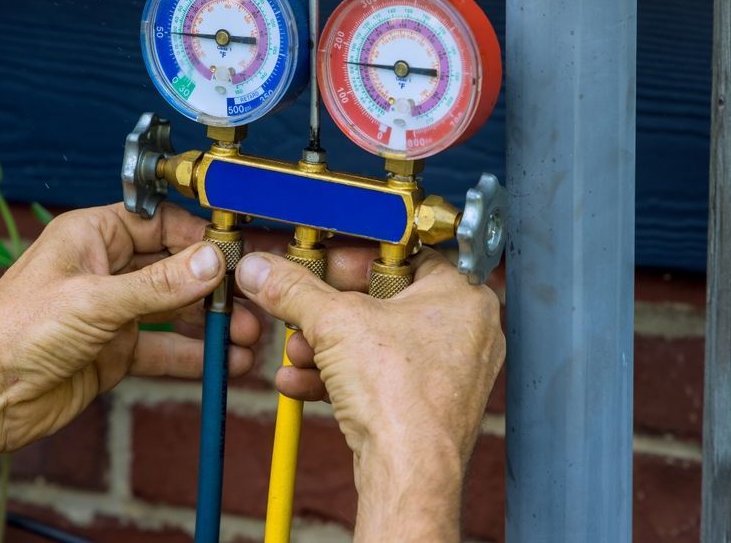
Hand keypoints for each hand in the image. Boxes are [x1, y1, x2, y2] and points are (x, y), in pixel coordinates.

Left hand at [0, 202, 265, 514]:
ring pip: (175, 310)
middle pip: (175, 268)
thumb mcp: (94, 301)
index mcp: (92, 237)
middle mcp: (106, 270)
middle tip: (249, 300)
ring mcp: (113, 312)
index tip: (236, 251)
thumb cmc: (12, 333)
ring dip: (210, 323)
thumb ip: (159, 284)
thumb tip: (211, 261)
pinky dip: (195, 355)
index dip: (199, 235)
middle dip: (214, 285)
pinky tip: (223, 362)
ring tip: (246, 335)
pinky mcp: (116, 352)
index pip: (161, 223)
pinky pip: (166, 348)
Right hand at [235, 248, 503, 541]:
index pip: (405, 256)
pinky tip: (301, 380)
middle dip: (332, 312)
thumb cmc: (402, 397)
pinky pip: (381, 379)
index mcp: (463, 295)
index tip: (320, 264)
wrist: (407, 474)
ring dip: (329, 347)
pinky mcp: (428, 407)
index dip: (355, 258)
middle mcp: (465, 332)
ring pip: (378, 345)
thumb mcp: (333, 322)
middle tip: (301, 308)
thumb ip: (294, 290)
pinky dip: (342, 378)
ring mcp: (449, 373)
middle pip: (385, 303)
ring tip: (297, 349)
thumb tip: (264, 270)